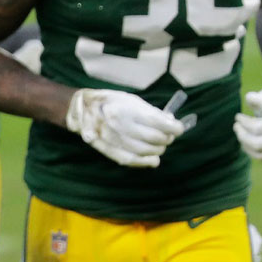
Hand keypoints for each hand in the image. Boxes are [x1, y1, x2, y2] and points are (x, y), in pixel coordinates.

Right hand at [65, 88, 184, 167]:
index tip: (179, 128)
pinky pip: (133, 160)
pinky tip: (154, 159)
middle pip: (155, 138)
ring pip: (147, 151)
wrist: (82, 109)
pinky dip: (147, 161)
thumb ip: (151, 112)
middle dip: (167, 138)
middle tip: (170, 136)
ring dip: (159, 149)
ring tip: (161, 144)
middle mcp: (119, 125)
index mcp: (126, 109)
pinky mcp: (110, 151)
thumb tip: (171, 123)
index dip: (174, 127)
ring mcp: (114, 140)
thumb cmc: (110, 101)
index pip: (159, 123)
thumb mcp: (131, 99)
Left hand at [234, 84, 261, 162]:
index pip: (255, 128)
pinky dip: (253, 151)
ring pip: (259, 155)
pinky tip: (249, 140)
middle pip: (256, 144)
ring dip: (245, 144)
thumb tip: (249, 97)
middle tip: (236, 126)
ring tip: (241, 133)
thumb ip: (256, 99)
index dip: (242, 122)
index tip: (238, 116)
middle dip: (241, 136)